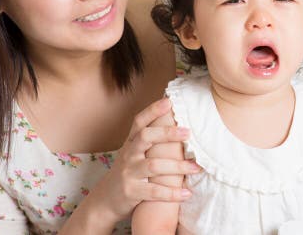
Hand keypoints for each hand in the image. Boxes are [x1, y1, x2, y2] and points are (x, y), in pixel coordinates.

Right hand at [83, 98, 200, 225]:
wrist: (106, 200)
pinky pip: (154, 191)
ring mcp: (128, 173)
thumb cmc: (129, 172)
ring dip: (178, 167)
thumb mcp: (134, 153)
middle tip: (188, 132)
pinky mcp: (131, 192)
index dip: (152, 111)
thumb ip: (150, 141)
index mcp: (131, 143)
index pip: (139, 122)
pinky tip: (186, 194)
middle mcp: (128, 154)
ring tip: (196, 168)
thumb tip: (177, 123)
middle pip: (145, 137)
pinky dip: (171, 193)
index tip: (169, 102)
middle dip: (167, 133)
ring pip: (154, 165)